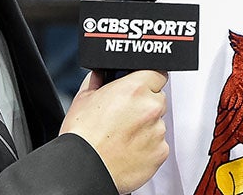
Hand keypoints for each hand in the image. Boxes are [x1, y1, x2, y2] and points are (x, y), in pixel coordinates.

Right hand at [60, 70, 168, 193]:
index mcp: (135, 89)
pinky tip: (129, 149)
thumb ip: (98, 80)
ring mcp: (158, 131)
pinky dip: (148, 146)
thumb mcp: (83, 98)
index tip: (141, 87)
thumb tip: (101, 74)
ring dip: (146, 126)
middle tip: (125, 115)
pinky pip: (159, 144)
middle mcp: (150, 108)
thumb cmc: (82, 137)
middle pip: (158, 98)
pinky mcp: (160, 152)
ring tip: (124, 136)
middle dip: (145, 104)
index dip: (148, 80)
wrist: (83, 169)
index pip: (158, 73)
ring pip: (159, 122)